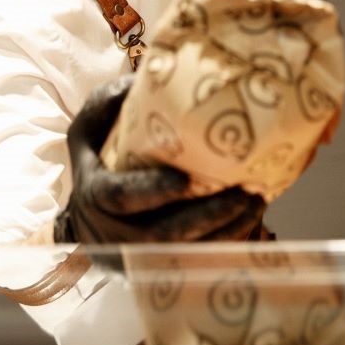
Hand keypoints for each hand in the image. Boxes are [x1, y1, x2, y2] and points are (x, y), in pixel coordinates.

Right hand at [53, 75, 265, 244]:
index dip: (153, 190)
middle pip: (165, 233)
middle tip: (246, 193)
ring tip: (256, 203)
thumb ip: (107, 104)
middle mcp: (115, 232)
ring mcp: (140, 255)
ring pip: (187, 253)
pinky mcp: (161, 266)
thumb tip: (142, 79)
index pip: (122, 196)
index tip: (186, 179)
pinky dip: (227, 245)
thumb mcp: (88, 129)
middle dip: (209, 216)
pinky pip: (199, 263)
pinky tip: (251, 223)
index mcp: (96, 194)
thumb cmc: (95, 163)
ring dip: (226, 232)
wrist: (88, 219)